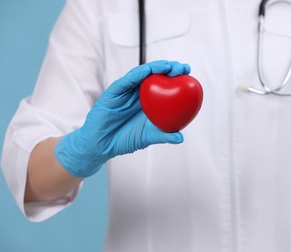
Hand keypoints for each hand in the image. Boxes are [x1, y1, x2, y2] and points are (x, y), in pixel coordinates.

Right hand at [54, 60, 190, 177]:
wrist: (102, 145)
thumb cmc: (124, 139)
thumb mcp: (147, 137)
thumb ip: (163, 135)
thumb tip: (181, 137)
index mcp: (148, 101)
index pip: (164, 85)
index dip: (176, 78)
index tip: (189, 74)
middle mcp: (138, 93)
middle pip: (155, 75)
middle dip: (170, 68)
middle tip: (182, 68)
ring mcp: (126, 91)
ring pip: (142, 74)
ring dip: (156, 68)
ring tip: (168, 66)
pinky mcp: (114, 92)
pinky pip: (126, 81)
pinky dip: (137, 75)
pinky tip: (147, 71)